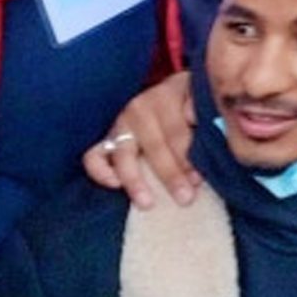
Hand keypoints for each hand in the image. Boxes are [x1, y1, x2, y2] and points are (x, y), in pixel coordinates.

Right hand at [83, 70, 200, 208]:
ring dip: (135, 180)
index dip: (189, 156)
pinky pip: (93, 156)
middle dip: (171, 174)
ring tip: (148, 203)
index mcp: (170, 92)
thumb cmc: (193, 101)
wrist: (174, 93)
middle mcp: (142, 106)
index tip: (199, 178)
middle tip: (185, 198)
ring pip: (124, 153)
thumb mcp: (203, 97)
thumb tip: (198, 119)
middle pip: (155, 145)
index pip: (178, 130)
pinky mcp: (106, 138)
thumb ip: (203, 107)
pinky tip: (115, 186)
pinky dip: (100, 171)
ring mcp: (121, 122)